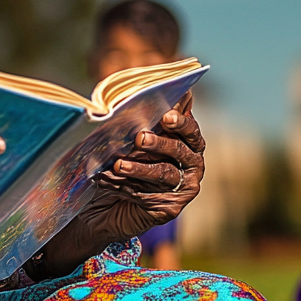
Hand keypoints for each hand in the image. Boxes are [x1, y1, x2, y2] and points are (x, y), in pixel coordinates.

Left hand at [28, 93, 203, 279]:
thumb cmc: (129, 161)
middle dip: (159, 144)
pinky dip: (127, 186)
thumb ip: (149, 117)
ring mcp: (183, 187)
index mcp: (188, 142)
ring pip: (163, 174)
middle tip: (139, 139)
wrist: (112, 203)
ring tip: (118, 165)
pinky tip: (109, 180)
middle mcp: (191, 164)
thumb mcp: (135, 137)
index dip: (180, 122)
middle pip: (178, 150)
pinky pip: (149, 195)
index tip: (166, 117)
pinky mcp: (170, 208)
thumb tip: (157, 92)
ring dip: (139, 168)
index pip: (189, 129)